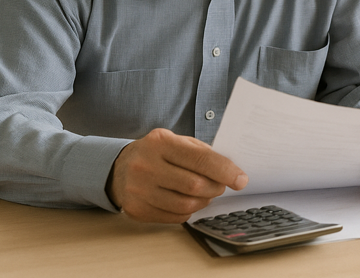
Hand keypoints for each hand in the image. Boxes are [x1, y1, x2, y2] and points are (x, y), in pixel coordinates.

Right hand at [107, 128, 247, 222]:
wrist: (119, 168)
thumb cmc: (157, 153)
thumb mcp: (177, 141)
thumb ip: (202, 153)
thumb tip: (231, 171)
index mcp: (160, 142)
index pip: (200, 159)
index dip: (225, 171)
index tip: (241, 180)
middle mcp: (146, 166)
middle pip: (195, 185)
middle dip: (216, 187)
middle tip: (221, 185)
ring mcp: (138, 189)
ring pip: (186, 205)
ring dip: (204, 201)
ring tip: (206, 193)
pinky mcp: (137, 209)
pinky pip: (174, 217)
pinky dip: (189, 211)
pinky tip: (189, 201)